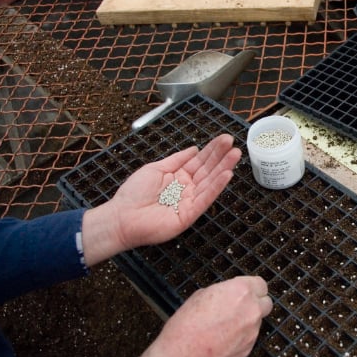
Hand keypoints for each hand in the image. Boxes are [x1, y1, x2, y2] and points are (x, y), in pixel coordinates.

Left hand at [81, 134, 241, 265]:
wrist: (121, 217)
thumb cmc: (133, 194)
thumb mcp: (156, 168)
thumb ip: (177, 159)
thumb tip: (194, 149)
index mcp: (179, 177)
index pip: (200, 161)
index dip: (212, 150)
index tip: (224, 139)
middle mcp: (187, 188)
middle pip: (207, 170)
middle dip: (221, 156)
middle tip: (233, 143)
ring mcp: (189, 202)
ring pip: (210, 182)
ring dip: (224, 168)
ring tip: (235, 154)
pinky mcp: (189, 214)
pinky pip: (205, 198)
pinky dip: (216, 187)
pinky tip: (227, 175)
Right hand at [137, 276, 272, 356]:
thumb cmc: (186, 327)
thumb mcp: (200, 295)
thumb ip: (222, 292)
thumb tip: (226, 295)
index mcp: (241, 291)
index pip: (261, 284)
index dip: (252, 287)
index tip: (247, 290)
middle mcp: (251, 310)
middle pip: (266, 303)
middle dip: (255, 304)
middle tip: (239, 306)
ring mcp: (252, 331)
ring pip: (256, 321)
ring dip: (246, 321)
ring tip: (224, 325)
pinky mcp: (248, 349)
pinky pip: (249, 338)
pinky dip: (240, 337)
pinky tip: (223, 338)